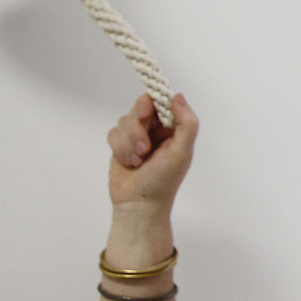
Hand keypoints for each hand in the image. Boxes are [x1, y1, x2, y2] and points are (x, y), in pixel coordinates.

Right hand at [107, 93, 198, 211]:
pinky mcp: (122, 145)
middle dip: (138, 129)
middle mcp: (157, 130)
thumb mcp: (181, 152)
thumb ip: (186, 123)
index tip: (146, 116)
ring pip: (125, 120)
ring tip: (138, 162)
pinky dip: (120, 148)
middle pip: (140, 107)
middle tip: (144, 149)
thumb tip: (177, 96)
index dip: (151, 104)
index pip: (162, 101)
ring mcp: (138, 136)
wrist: (139, 204)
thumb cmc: (163, 181)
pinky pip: (113, 133)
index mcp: (174, 129)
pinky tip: (129, 164)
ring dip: (129, 143)